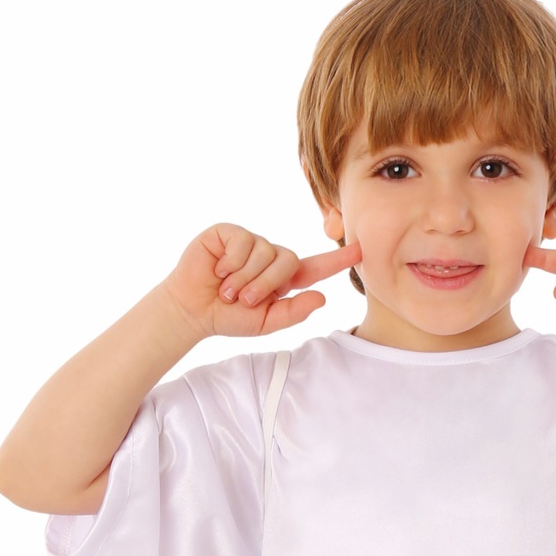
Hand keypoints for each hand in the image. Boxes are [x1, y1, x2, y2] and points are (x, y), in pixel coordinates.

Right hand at [166, 224, 362, 338]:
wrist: (194, 310)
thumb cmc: (229, 317)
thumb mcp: (265, 323)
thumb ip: (293, 312)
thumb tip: (321, 297)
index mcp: (283, 279)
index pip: (315, 267)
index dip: (337, 259)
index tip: (361, 250)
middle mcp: (269, 256)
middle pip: (288, 260)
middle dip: (266, 285)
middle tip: (243, 300)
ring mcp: (250, 242)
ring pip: (264, 252)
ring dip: (245, 278)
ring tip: (227, 289)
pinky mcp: (229, 232)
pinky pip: (243, 242)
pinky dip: (230, 263)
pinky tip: (218, 271)